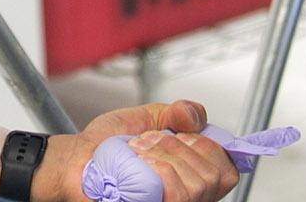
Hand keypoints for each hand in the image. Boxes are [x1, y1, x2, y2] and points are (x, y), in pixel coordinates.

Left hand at [40, 103, 238, 201]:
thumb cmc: (108, 145)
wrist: (76, 158)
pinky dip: (156, 169)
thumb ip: (178, 112)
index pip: (228, 170)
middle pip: (214, 176)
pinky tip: (137, 163)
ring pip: (196, 187)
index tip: (182, 133)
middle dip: (179, 146)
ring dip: (163, 156)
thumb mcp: (148, 117)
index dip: (210, 146)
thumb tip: (195, 115)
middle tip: (149, 140)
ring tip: (138, 151)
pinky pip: (175, 196)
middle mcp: (187, 196)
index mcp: (193, 173)